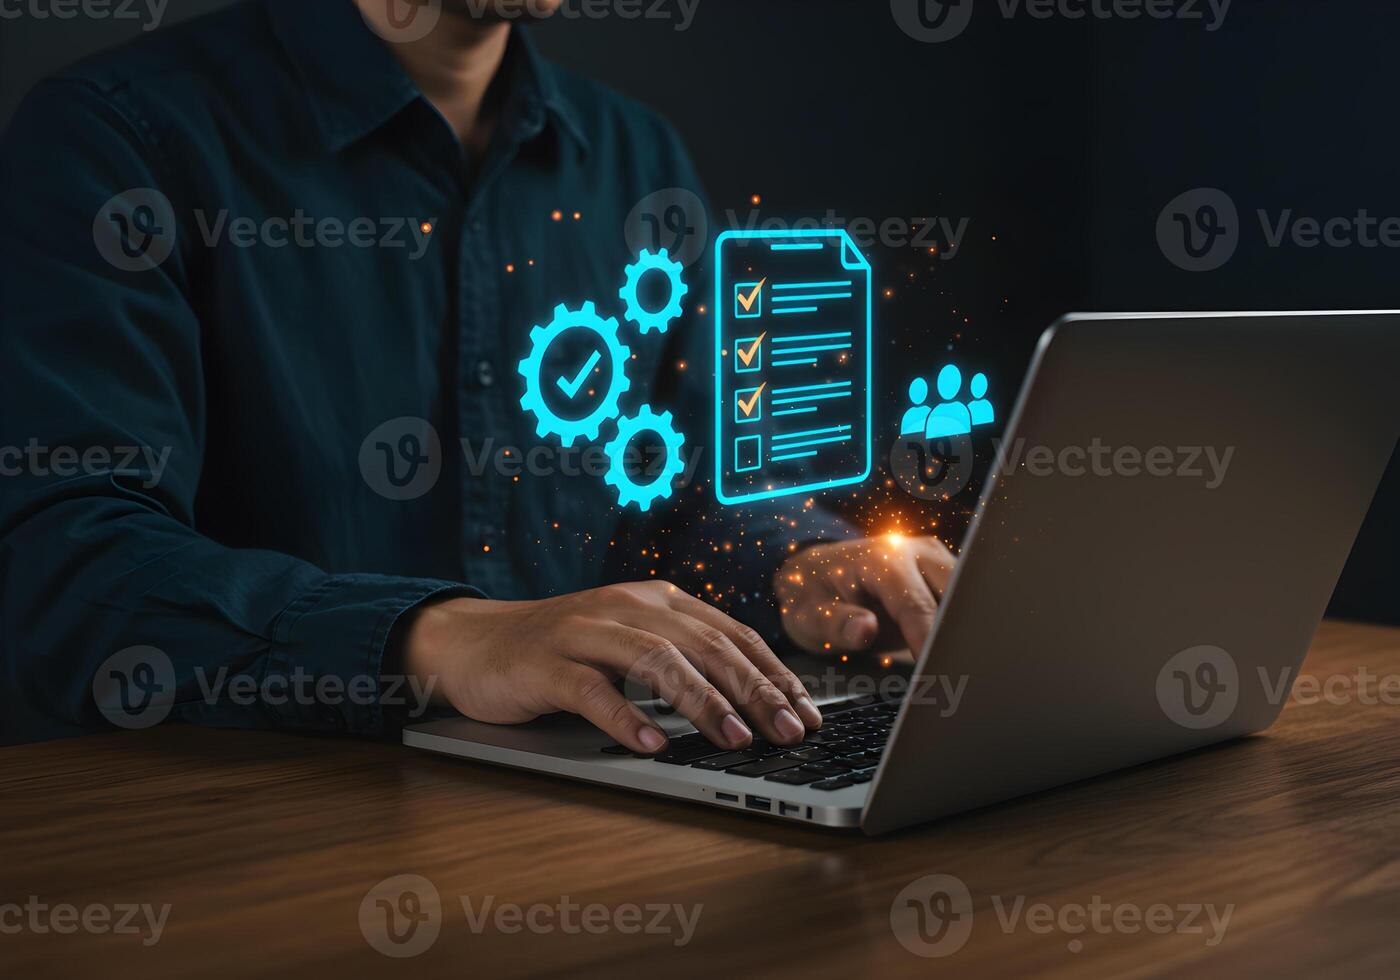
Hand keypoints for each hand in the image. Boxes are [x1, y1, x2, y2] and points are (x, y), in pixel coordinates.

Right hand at [399, 581, 822, 754]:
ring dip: (703, 702)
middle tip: (788, 731)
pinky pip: (592, 691)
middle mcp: (627, 607)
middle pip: (705, 646)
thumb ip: (682, 658)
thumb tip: (756, 703)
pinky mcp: (547, 664)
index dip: (774, 673)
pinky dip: (626, 718)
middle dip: (755, 691)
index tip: (807, 713)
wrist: (474, 642)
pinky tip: (653, 744)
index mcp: (657, 600)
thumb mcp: (630, 643)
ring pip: (657, 661)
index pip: (731, 634)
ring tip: (735, 739)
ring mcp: (585, 632)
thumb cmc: (562, 651)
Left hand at [774, 535, 956, 655]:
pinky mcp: (944, 576)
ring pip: (969, 599)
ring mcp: (934, 561)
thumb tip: (865, 629)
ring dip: (967, 633)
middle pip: (955, 597)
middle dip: (959, 637)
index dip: (930, 642)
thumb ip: (835, 622)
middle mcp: (915, 552)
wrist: (814, 574)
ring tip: (963, 672)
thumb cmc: (811, 596)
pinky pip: (964, 604)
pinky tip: (961, 658)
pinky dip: (964, 630)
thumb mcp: (808, 613)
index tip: (938, 673)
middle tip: (958, 678)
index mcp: (881, 558)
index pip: (917, 606)